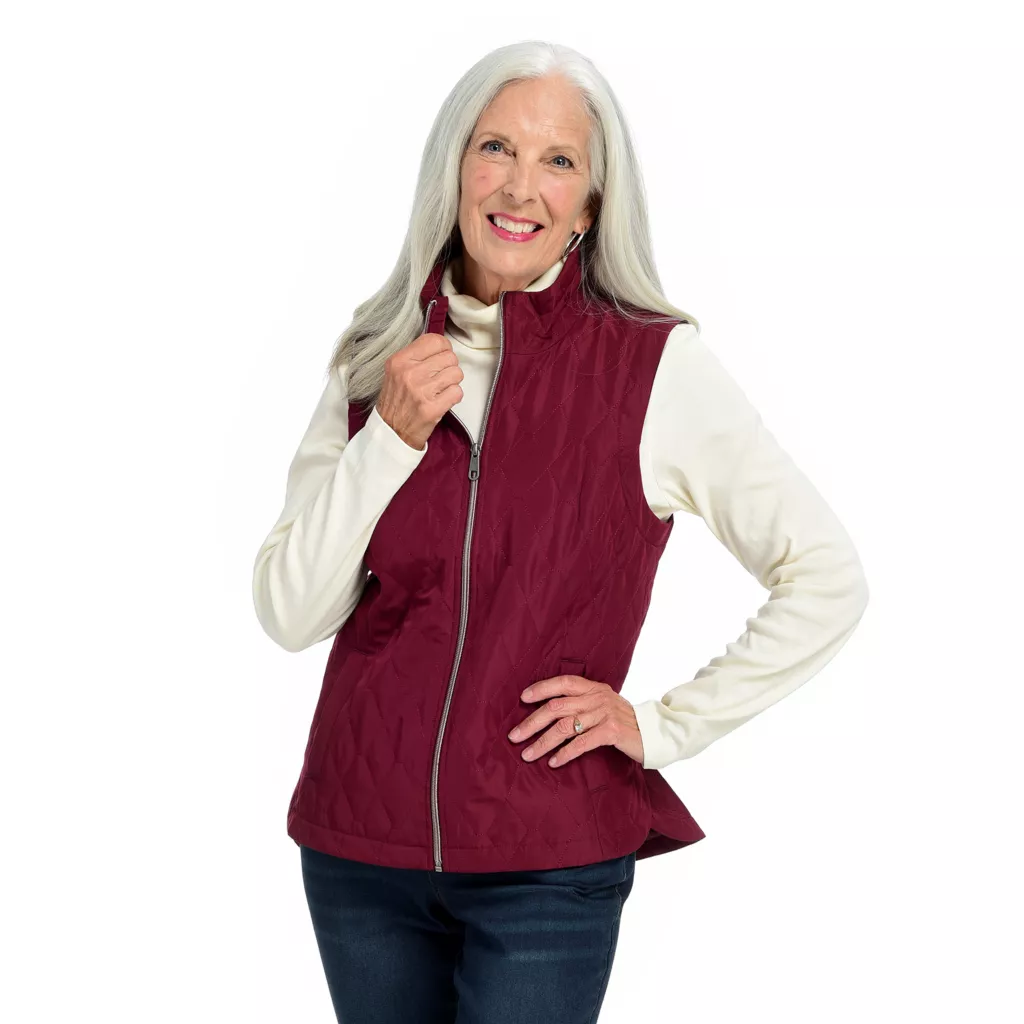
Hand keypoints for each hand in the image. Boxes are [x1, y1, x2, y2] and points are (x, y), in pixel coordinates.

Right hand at [375, 331, 464, 449]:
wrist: (390, 431)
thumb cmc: (396, 401)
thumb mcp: (396, 371)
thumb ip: (416, 356)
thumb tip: (441, 346)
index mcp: (400, 360)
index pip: (435, 340)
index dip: (444, 348)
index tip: (442, 356)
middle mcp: (410, 373)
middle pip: (449, 357)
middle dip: (449, 367)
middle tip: (440, 378)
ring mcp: (421, 391)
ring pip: (456, 373)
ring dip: (452, 382)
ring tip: (440, 389)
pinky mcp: (432, 408)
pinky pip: (457, 392)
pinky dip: (453, 397)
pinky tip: (442, 400)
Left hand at [507, 672, 644, 767]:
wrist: (655, 733)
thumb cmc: (624, 722)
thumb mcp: (604, 705)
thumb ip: (582, 703)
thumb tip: (549, 711)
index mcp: (594, 688)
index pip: (563, 682)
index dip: (541, 688)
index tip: (522, 699)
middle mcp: (598, 697)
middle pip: (557, 707)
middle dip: (532, 722)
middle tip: (514, 736)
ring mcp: (605, 713)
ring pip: (565, 726)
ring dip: (542, 742)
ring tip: (528, 754)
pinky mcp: (611, 732)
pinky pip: (581, 743)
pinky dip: (565, 753)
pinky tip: (553, 762)